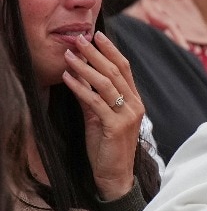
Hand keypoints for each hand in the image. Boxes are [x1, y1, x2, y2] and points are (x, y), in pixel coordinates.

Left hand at [61, 32, 143, 199]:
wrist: (115, 175)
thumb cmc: (107, 148)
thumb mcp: (100, 118)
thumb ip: (94, 99)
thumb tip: (79, 77)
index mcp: (135, 101)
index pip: (125, 69)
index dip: (111, 50)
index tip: (97, 35)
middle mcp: (135, 105)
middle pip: (116, 72)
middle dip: (96, 53)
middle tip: (79, 39)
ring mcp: (128, 116)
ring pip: (107, 84)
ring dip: (86, 67)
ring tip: (68, 55)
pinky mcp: (116, 127)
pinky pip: (96, 102)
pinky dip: (80, 88)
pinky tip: (68, 78)